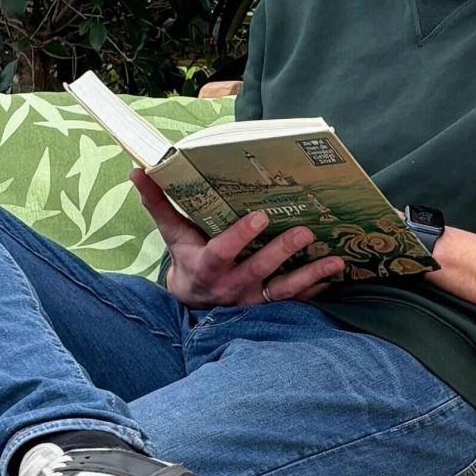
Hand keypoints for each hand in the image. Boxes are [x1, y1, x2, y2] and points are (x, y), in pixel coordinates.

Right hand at [133, 170, 347, 308]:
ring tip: (336, 260)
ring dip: (311, 275)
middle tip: (306, 230)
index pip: (222, 252)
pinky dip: (317, 288)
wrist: (194, 299)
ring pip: (284, 290)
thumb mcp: (171, 232)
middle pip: (260, 269)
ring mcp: (253, 299)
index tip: (261, 216)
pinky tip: (336, 274)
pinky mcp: (270, 306)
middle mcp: (232, 285)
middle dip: (283, 251)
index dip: (240, 236)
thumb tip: (138, 169)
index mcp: (207, 266)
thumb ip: (157, 202)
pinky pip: (296, 300)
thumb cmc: (186, 256)